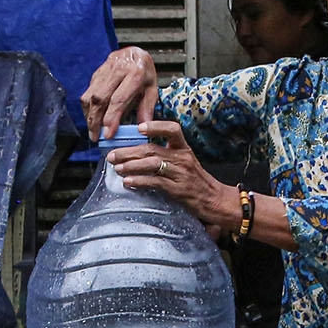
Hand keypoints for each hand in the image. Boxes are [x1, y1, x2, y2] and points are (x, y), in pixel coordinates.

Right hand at [78, 47, 159, 138]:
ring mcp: (105, 70)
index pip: (119, 98)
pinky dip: (87, 108)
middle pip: (100, 98)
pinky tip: (91, 118)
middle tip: (96, 137)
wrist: (136, 52)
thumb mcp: (152, 90)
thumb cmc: (145, 73)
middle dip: (95, 120)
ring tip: (92, 130)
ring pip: (90, 95)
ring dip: (89, 115)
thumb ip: (146, 109)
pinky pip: (88, 92)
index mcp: (136, 73)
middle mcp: (118, 69)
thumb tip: (141, 129)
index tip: (108, 134)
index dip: (111, 118)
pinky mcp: (96, 73)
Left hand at [108, 122, 238, 236]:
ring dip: (131, 165)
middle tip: (112, 155)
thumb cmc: (196, 182)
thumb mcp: (185, 163)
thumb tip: (136, 154)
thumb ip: (166, 156)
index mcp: (184, 149)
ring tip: (117, 168)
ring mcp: (181, 173)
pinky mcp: (179, 190)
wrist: (215, 200)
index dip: (155, 126)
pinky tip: (128, 182)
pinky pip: (156, 182)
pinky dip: (140, 181)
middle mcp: (183, 158)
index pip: (172, 130)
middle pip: (152, 149)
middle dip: (129, 152)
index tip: (139, 128)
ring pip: (152, 164)